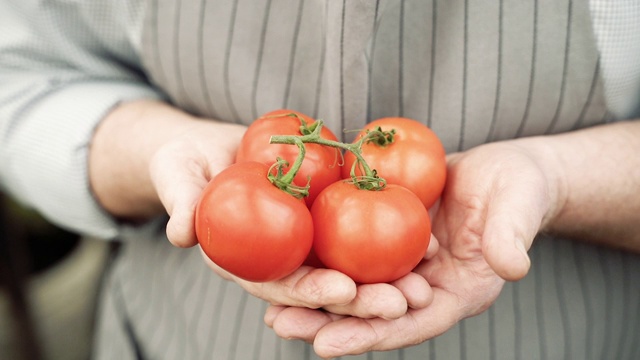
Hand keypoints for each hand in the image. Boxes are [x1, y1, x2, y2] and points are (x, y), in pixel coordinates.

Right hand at [147, 104, 438, 319]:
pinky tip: (426, 239)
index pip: (278, 285)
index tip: (342, 291)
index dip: (309, 293)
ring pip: (349, 265)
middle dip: (362, 299)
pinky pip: (359, 226)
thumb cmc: (185, 163)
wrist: (212, 148)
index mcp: (245, 263)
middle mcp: (280, 260)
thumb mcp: (176, 173)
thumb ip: (181, 201)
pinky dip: (391, 236)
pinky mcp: (325, 218)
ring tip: (423, 282)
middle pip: (323, 284)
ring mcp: (305, 241)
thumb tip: (179, 233)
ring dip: (387, 278)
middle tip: (402, 301)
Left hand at [264, 139, 563, 357]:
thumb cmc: (520, 190)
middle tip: (282, 326)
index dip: (370, 336)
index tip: (326, 347)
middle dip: (329, 322)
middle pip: (374, 313)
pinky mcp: (391, 237)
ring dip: (317, 297)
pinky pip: (355, 250)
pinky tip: (288, 261)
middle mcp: (426, 286)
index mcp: (457, 292)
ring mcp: (406, 263)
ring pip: (358, 286)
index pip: (411, 324)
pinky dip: (325, 259)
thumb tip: (513, 267)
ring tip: (272, 306)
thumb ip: (512, 237)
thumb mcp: (519, 208)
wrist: (506, 170)